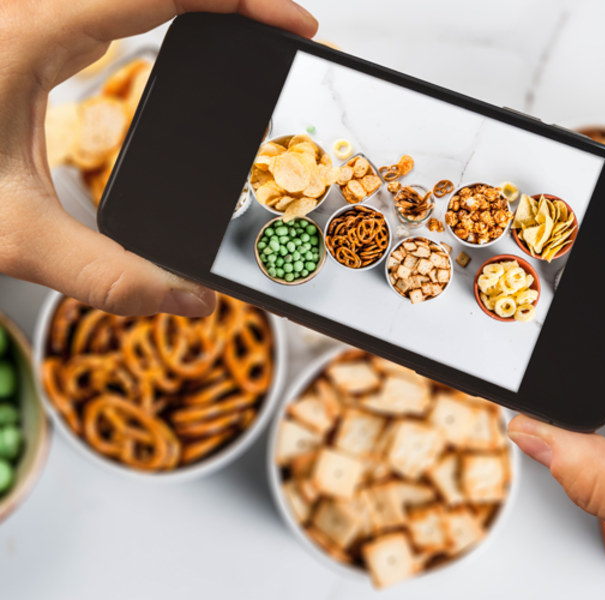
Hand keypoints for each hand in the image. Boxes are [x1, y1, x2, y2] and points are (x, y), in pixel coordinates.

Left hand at [0, 0, 316, 315]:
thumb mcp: (12, 237)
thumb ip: (109, 277)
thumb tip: (194, 301)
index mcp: (30, 34)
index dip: (241, 1)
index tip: (296, 25)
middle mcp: (30, 11)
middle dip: (230, 0)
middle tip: (283, 32)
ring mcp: (30, 18)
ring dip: (197, 5)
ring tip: (251, 34)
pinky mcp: (29, 33)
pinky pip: (112, 9)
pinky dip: (164, 15)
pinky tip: (188, 43)